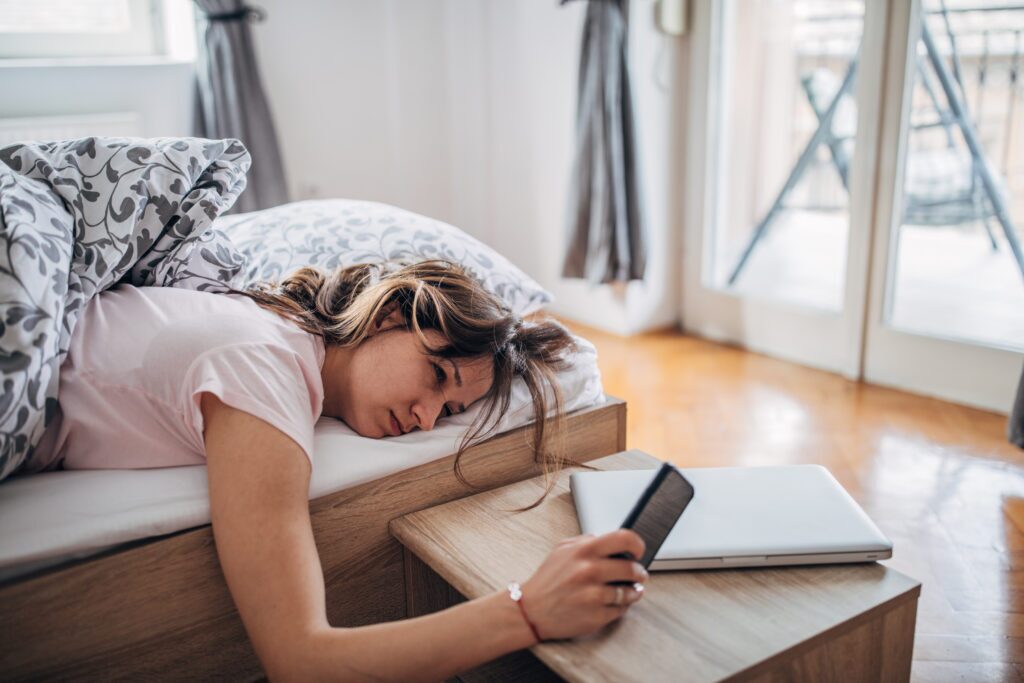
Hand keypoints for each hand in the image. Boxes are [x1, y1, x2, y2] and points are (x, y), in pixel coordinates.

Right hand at [520, 530, 647, 639]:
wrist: (530, 611)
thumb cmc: (547, 580)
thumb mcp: (561, 550)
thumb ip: (585, 541)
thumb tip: (610, 540)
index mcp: (583, 551)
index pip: (624, 538)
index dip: (637, 544)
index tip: (638, 552)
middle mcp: (589, 571)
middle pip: (632, 568)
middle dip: (639, 573)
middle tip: (638, 575)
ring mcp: (593, 595)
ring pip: (629, 592)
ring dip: (632, 591)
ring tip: (628, 590)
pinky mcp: (596, 616)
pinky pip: (620, 610)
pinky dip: (621, 607)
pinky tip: (613, 603)